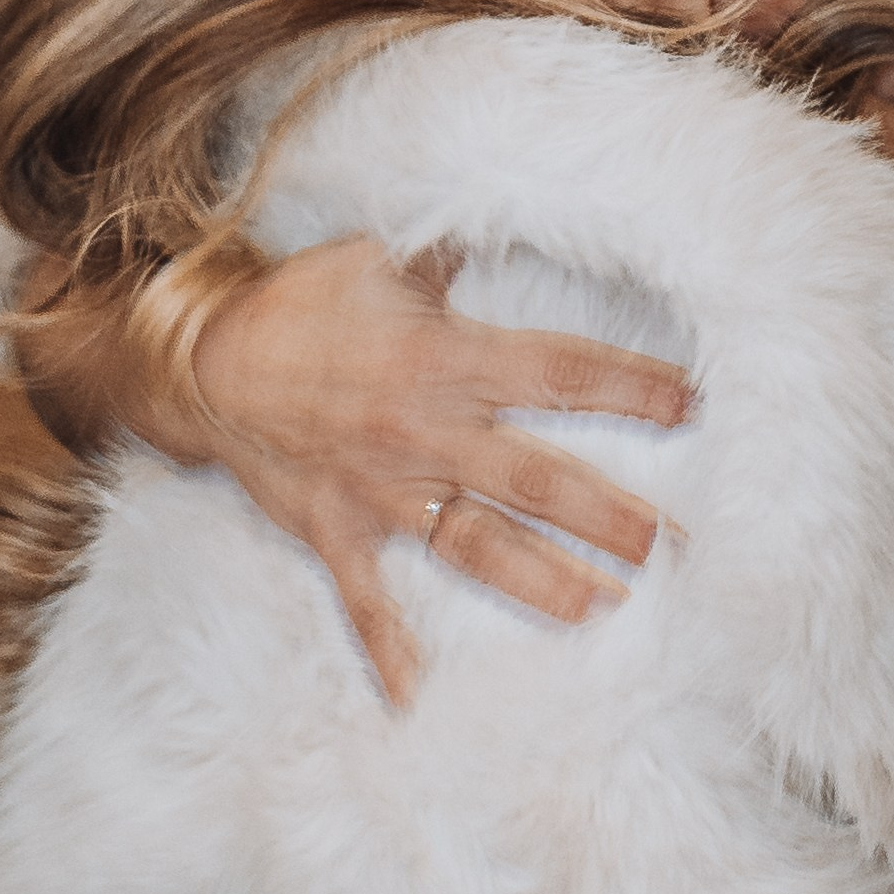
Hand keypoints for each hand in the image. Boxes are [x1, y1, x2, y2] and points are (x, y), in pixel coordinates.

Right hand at [171, 234, 692, 700]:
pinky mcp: (336, 530)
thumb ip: (455, 246)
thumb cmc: (303, 302)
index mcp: (443, 360)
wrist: (201, 361)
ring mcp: (380, 491)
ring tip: (604, 609)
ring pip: (474, 545)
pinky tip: (415, 697)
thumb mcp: (384, 256)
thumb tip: (520, 195)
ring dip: (540, 581)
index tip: (692, 404)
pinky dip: (387, 649)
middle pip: (534, 480)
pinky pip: (364, 599)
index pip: (557, 374)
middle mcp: (423, 433)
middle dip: (606, 514)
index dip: (628, 388)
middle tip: (674, 544)